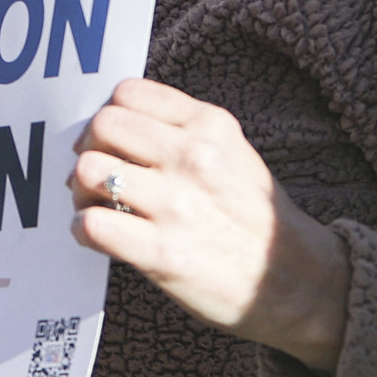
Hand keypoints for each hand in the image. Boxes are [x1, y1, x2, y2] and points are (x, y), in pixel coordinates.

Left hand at [68, 78, 352, 373]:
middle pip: (101, 126)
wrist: (295, 282)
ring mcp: (176, 205)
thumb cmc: (255, 217)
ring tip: (97, 206)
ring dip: (81, 191)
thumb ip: (183, 129)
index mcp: (210, 125)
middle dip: (87, 150)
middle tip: (96, 177)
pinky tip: (101, 235)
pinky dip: (84, 229)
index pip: (127, 93)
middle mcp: (193, 157)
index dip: (106, 117)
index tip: (109, 142)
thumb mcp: (233, 152)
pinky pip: (92, 224)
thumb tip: (114, 125)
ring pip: (88, 171)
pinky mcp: (162, 253)